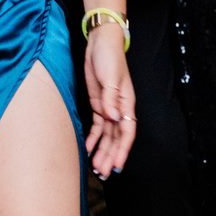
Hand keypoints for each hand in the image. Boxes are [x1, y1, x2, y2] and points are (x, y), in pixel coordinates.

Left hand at [84, 25, 135, 179]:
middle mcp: (119, 108)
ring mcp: (108, 107)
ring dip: (102, 151)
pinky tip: (88, 150)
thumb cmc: (109, 57)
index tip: (117, 164)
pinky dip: (93, 139)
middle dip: (111, 155)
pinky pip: (97, 127)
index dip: (123, 149)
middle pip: (117, 137)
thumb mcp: (111, 77)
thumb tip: (113, 117)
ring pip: (107, 136)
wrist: (100, 43)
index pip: (127, 130)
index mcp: (126, 102)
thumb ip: (111, 98)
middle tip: (103, 172)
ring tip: (96, 168)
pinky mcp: (98, 104)